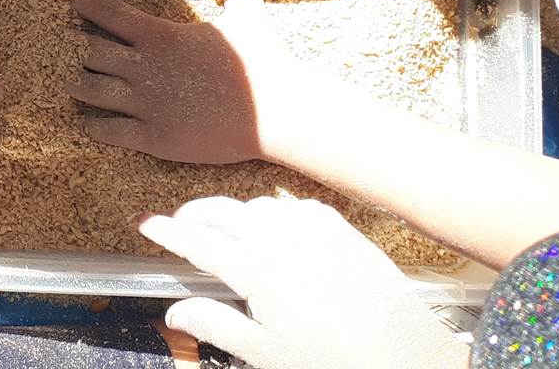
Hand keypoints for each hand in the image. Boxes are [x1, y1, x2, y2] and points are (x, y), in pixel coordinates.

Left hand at [68, 0, 303, 163]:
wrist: (278, 114)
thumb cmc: (264, 64)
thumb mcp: (249, 18)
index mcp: (162, 37)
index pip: (110, 14)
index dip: (85, 4)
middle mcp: (146, 69)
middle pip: (88, 53)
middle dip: (67, 47)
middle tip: (49, 42)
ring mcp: (148, 105)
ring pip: (92, 92)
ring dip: (74, 85)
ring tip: (59, 80)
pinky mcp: (155, 138)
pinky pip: (111, 132)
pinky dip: (94, 126)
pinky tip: (85, 123)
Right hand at [141, 197, 468, 368]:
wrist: (409, 360)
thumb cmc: (339, 364)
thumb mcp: (266, 355)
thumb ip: (216, 326)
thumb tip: (176, 313)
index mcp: (261, 273)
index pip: (200, 241)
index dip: (169, 232)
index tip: (149, 225)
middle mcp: (287, 242)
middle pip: (224, 211)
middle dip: (194, 214)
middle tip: (179, 225)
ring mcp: (318, 232)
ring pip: (259, 206)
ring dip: (234, 213)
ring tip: (224, 232)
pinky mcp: (344, 232)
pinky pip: (296, 207)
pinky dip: (274, 212)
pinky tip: (273, 227)